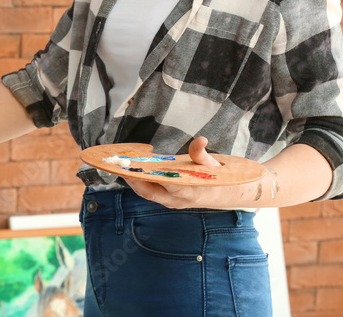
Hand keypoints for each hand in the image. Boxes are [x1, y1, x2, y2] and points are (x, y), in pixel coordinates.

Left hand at [124, 137, 249, 209]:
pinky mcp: (167, 200)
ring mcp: (171, 201)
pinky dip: (138, 181)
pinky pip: (149, 191)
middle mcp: (177, 200)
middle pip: (149, 192)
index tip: (135, 165)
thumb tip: (201, 140)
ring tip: (119, 164)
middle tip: (118, 164)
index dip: (149, 176)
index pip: (166, 185)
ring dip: (132, 180)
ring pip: (146, 193)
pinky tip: (130, 168)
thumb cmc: (218, 176)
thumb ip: (202, 154)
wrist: (224, 194)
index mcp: (190, 191)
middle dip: (132, 179)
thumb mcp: (213, 164)